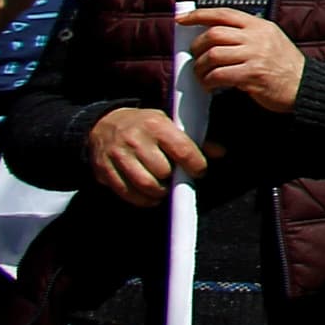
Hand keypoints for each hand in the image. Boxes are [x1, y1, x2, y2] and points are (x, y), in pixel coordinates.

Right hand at [85, 106, 208, 205]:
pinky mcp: (104, 170)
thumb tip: (220, 153)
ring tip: (164, 190)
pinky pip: (126, 193)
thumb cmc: (146, 126)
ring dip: (159, 193)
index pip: (181, 149)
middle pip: (162, 171)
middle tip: (177, 179)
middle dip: (173, 179)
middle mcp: (136, 140)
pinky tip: (149, 196)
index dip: (195, 165)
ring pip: (145, 184)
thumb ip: (193, 139)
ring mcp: (118, 156)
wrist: (105, 124)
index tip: (200, 171)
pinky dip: (142, 200)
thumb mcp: (169, 124)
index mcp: (156, 125)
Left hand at [180, 5, 307, 114]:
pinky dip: (209, 82)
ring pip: (212, 55)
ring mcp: (255, 55)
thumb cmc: (283, 65)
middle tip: (196, 58)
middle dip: (197, 47)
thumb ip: (245, 35)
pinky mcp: (252, 75)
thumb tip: (210, 37)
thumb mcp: (269, 40)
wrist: (304, 85)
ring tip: (202, 76)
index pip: (224, 13)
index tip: (181, 20)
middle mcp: (256, 37)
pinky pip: (219, 75)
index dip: (199, 15)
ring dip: (200, 68)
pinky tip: (211, 86)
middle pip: (214, 34)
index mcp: (259, 25)